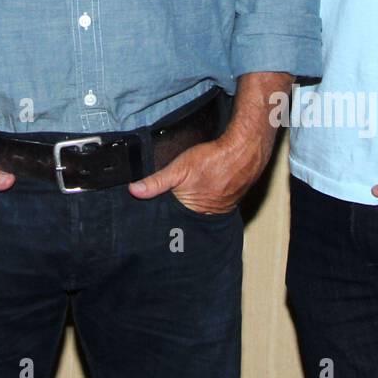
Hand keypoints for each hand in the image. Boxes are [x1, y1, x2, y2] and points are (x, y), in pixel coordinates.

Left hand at [128, 132, 269, 213]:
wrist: (244, 150)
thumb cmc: (212, 159)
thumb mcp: (178, 169)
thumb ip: (156, 182)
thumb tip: (134, 190)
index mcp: (194, 212)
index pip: (175, 225)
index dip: (165, 223)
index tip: (154, 227)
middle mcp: (209, 216)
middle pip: (189, 222)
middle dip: (179, 220)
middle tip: (169, 218)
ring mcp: (222, 210)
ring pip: (202, 215)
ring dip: (193, 213)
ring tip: (185, 206)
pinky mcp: (230, 202)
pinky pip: (215, 208)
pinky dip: (207, 204)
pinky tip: (204, 195)